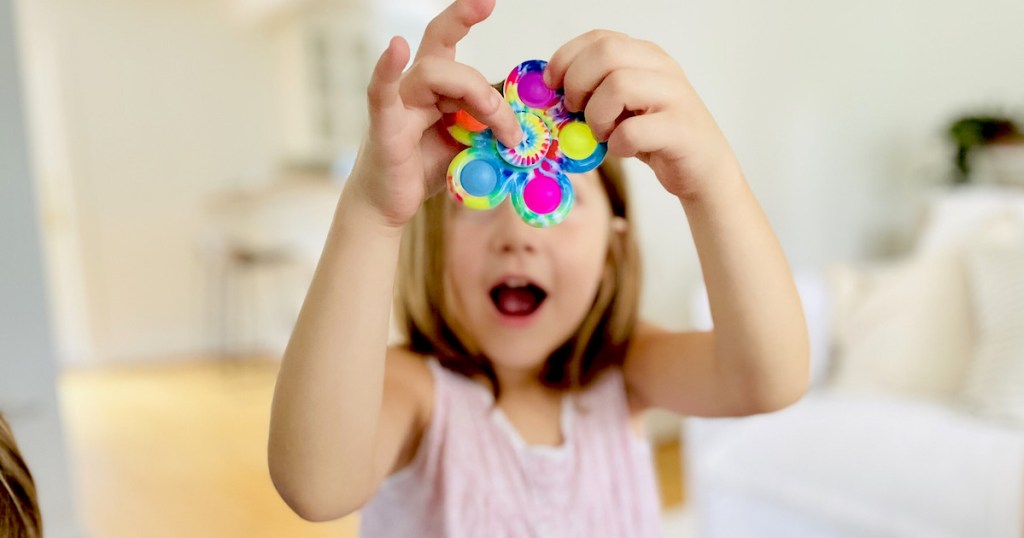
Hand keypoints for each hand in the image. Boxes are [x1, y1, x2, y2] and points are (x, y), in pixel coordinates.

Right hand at [348, 0, 522, 227]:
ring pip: (434, 72)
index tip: (489, 1)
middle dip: (462, 21)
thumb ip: (489, 130)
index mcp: (436, 88)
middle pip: (441, 46)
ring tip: (503, 129)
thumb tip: (528, 128)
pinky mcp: (385, 125)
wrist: (389, 206)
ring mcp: (398, 103)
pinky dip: (387, 69)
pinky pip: (382, 91)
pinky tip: (396, 48)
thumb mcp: (469, 146)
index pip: (449, 42)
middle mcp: (415, 87)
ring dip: (477, 95)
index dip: (465, 16)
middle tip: (489, 7)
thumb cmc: (423, 170)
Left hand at [545, 30, 739, 199]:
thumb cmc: (655, 137)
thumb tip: (549, 92)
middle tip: (576, 111)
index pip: (599, 38)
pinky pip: (633, 130)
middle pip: (606, 53)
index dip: (566, 58)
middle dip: (578, 84)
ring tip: (603, 133)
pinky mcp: (680, 129)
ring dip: (597, 116)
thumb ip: (594, 91)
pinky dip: (617, 144)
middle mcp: (661, 68)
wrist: (702, 170)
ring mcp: (674, 96)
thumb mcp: (622, 106)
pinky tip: (622, 149)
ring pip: (619, 85)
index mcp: (645, 56)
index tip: (552, 85)